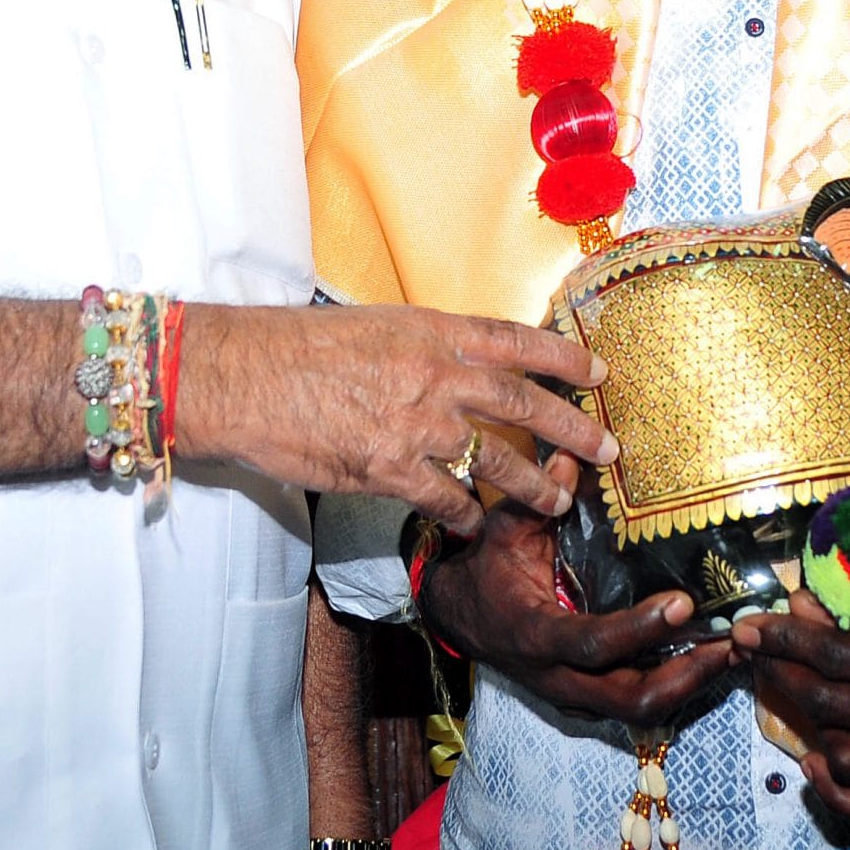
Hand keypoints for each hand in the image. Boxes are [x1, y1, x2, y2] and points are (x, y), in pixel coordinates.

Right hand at [190, 304, 613, 533]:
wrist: (242, 376)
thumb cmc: (297, 346)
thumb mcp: (376, 325)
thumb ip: (426, 345)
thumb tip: (464, 363)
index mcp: (433, 331)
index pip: (517, 341)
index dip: (564, 358)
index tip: (599, 372)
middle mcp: (435, 374)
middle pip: (523, 405)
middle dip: (572, 429)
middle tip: (607, 447)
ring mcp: (415, 425)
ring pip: (496, 460)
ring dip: (533, 485)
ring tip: (559, 501)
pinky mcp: (387, 469)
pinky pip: (447, 499)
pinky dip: (468, 515)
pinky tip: (478, 524)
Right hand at [418, 452, 737, 722]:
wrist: (460, 616)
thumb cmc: (486, 568)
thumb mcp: (503, 529)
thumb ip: (538, 498)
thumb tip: (575, 454)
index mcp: (535, 635)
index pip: (593, 644)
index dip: (640, 628)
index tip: (685, 603)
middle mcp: (557, 676)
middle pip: (630, 698)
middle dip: (686, 675)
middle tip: (731, 642)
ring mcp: (575, 695)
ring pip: (641, 710)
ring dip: (691, 684)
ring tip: (734, 650)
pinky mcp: (588, 698)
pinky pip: (638, 703)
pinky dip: (678, 684)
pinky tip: (709, 655)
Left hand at [732, 591, 849, 825]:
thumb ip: (844, 621)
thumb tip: (799, 601)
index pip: (831, 650)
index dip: (783, 637)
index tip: (747, 627)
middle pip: (823, 697)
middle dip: (779, 672)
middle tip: (754, 653)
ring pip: (838, 751)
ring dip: (818, 735)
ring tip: (817, 715)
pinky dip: (832, 789)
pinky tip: (813, 766)